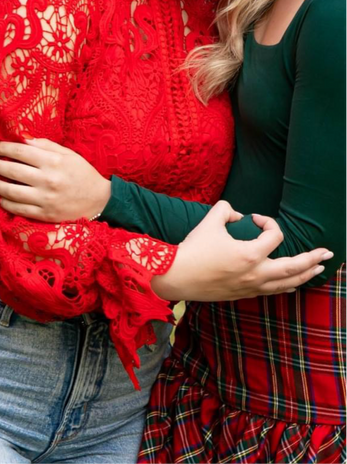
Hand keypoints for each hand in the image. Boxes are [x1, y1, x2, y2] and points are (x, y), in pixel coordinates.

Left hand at [0, 138, 110, 220]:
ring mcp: (45, 199)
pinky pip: (18, 209)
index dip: (2, 148)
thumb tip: (21, 137)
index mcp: (53, 161)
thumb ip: (44, 144)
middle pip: (12, 170)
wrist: (98, 200)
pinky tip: (0, 197)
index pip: (20, 151)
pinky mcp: (44, 215)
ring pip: (11, 191)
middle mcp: (47, 180)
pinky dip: (6, 203)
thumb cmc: (81, 173)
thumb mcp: (67, 153)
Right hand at [151, 201, 332, 301]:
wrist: (176, 276)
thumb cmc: (193, 249)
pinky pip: (273, 292)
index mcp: (250, 254)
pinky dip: (287, 286)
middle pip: (294, 267)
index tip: (254, 218)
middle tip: (327, 253)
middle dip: (312, 259)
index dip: (268, 221)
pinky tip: (292, 285)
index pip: (275, 235)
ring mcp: (251, 287)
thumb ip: (226, 209)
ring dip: (304, 275)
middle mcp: (256, 273)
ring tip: (318, 269)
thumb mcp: (210, 220)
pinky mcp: (243, 294)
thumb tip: (236, 214)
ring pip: (286, 284)